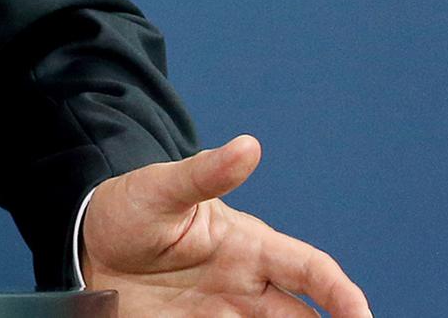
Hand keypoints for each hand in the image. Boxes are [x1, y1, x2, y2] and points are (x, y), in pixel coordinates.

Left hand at [81, 134, 370, 317]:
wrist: (85, 242)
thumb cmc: (131, 208)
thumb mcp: (160, 188)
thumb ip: (204, 174)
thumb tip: (248, 146)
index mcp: (250, 247)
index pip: (311, 270)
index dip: (342, 293)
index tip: (362, 316)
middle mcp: (245, 288)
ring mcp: (222, 315)